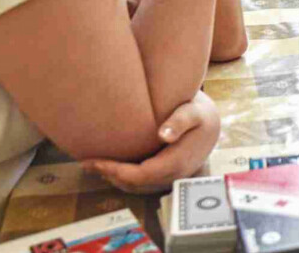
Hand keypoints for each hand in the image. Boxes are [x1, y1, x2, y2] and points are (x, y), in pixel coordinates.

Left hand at [82, 91, 220, 193]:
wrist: (212, 124)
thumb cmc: (200, 114)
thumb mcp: (193, 111)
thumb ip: (179, 121)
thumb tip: (163, 135)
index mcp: (176, 162)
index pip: (140, 175)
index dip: (115, 171)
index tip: (95, 161)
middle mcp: (173, 176)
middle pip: (135, 184)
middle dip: (109, 175)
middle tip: (86, 162)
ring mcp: (170, 179)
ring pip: (137, 187)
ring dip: (114, 179)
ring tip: (94, 165)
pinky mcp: (167, 177)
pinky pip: (142, 184)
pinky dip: (124, 178)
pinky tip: (111, 167)